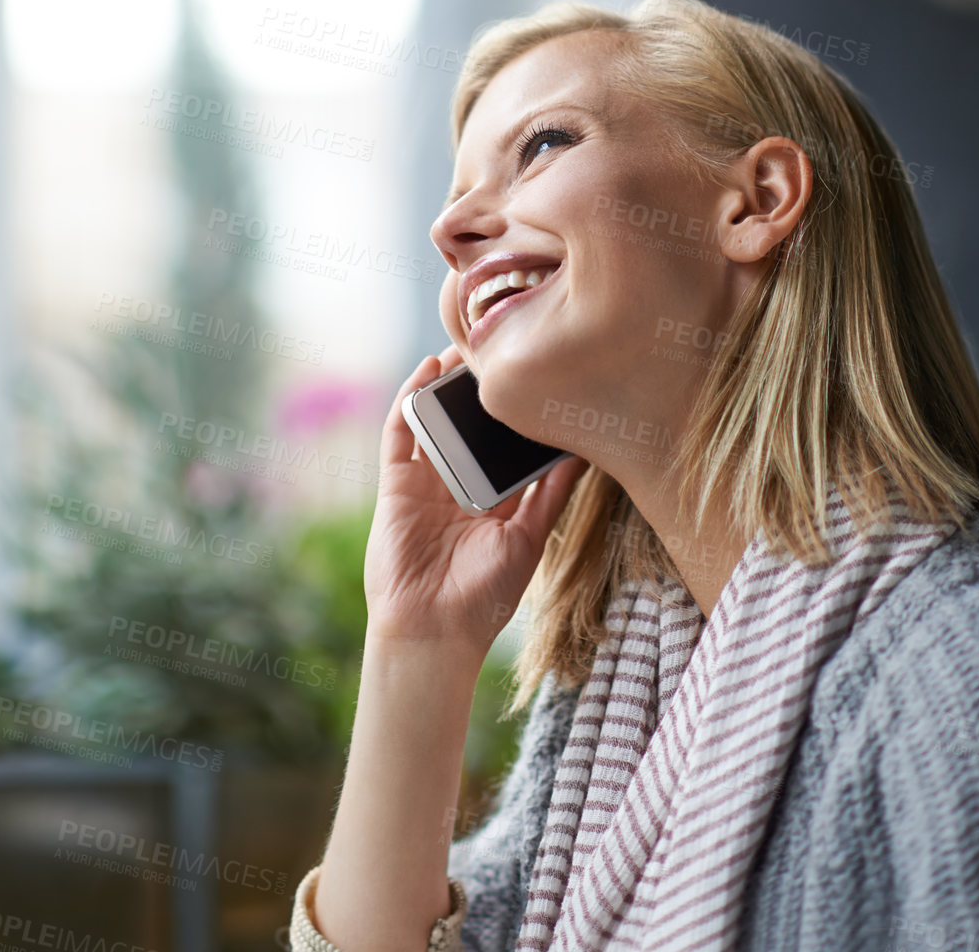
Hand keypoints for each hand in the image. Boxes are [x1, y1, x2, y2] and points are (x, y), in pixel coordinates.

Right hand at [364, 344, 589, 660]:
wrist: (435, 632)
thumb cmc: (485, 597)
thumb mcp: (529, 538)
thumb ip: (551, 494)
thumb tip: (583, 452)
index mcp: (489, 499)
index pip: (502, 444)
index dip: (513, 412)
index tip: (535, 375)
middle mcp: (456, 485)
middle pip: (467, 424)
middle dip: (480, 389)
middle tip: (499, 347)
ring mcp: (424, 482)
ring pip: (434, 418)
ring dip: (446, 382)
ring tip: (467, 345)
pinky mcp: (396, 483)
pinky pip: (400, 432)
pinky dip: (410, 398)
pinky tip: (428, 369)